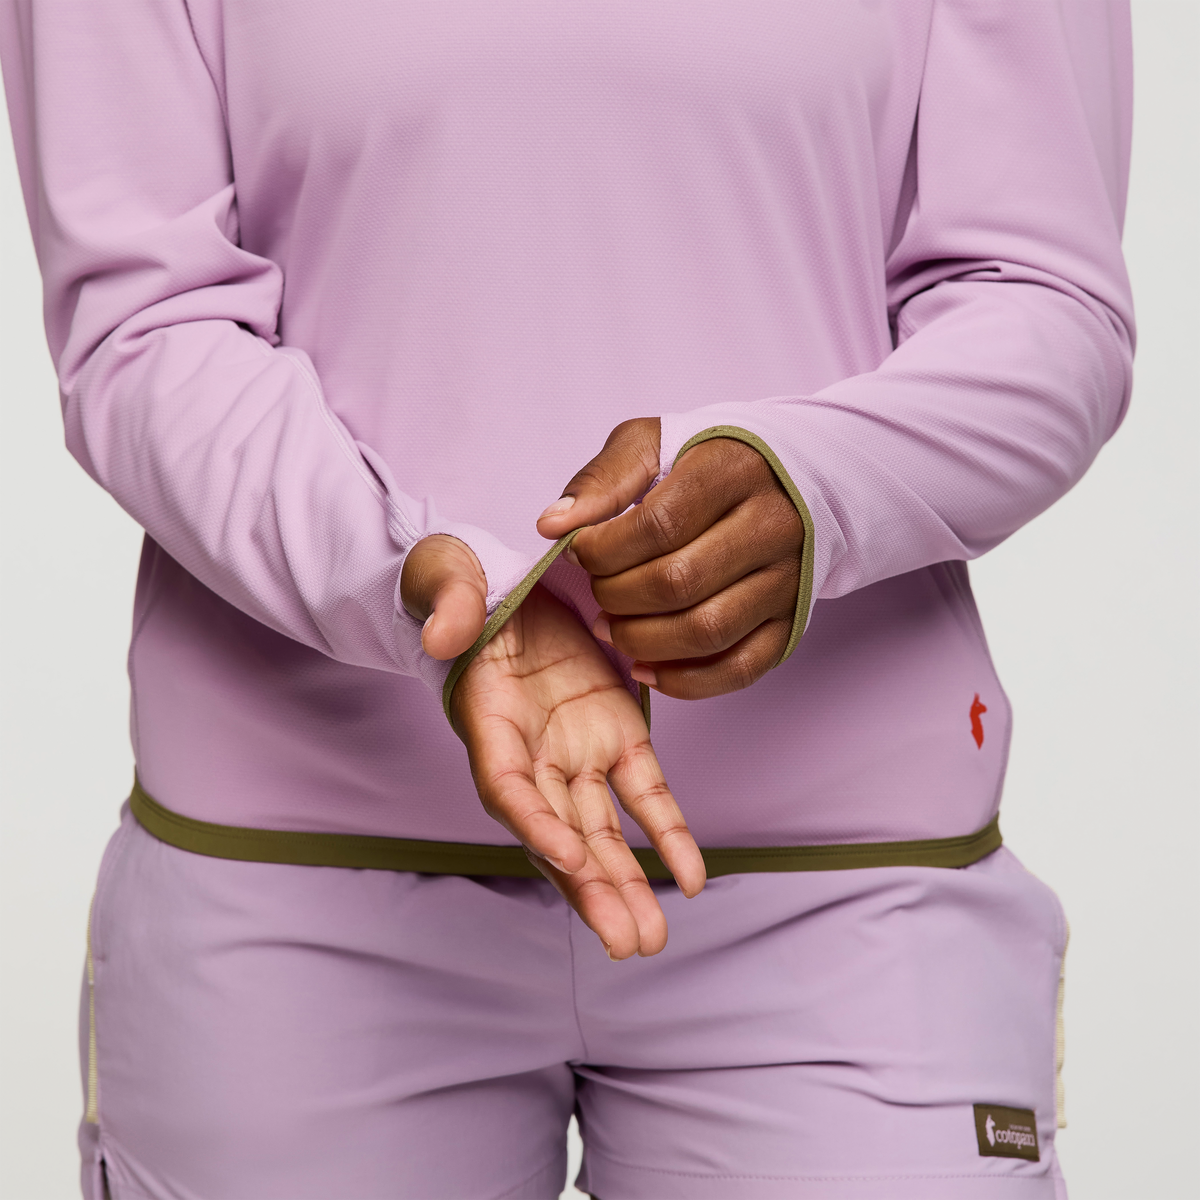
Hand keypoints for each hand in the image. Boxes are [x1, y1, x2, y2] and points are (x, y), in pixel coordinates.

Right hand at [402, 536, 704, 957]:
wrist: (508, 581)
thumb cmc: (465, 586)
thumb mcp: (446, 578)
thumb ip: (447, 604)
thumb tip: (443, 634)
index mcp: (489, 721)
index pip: (509, 786)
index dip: (534, 824)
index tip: (568, 858)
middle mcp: (532, 753)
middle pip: (558, 833)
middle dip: (589, 887)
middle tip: (623, 941)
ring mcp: (576, 752)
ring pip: (602, 831)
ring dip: (624, 884)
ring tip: (650, 938)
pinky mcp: (617, 736)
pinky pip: (647, 795)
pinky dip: (668, 835)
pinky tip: (691, 882)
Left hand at [537, 418, 802, 699]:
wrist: (792, 481)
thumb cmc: (708, 464)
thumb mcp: (652, 444)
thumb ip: (602, 479)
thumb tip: (552, 524)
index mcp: (734, 472)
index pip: (659, 525)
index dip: (604, 550)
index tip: (579, 551)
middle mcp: (771, 526)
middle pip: (679, 582)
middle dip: (616, 596)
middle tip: (596, 590)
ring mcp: (787, 579)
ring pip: (706, 631)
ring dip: (642, 641)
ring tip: (611, 627)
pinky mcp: (791, 622)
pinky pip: (740, 668)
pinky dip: (685, 681)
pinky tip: (646, 667)